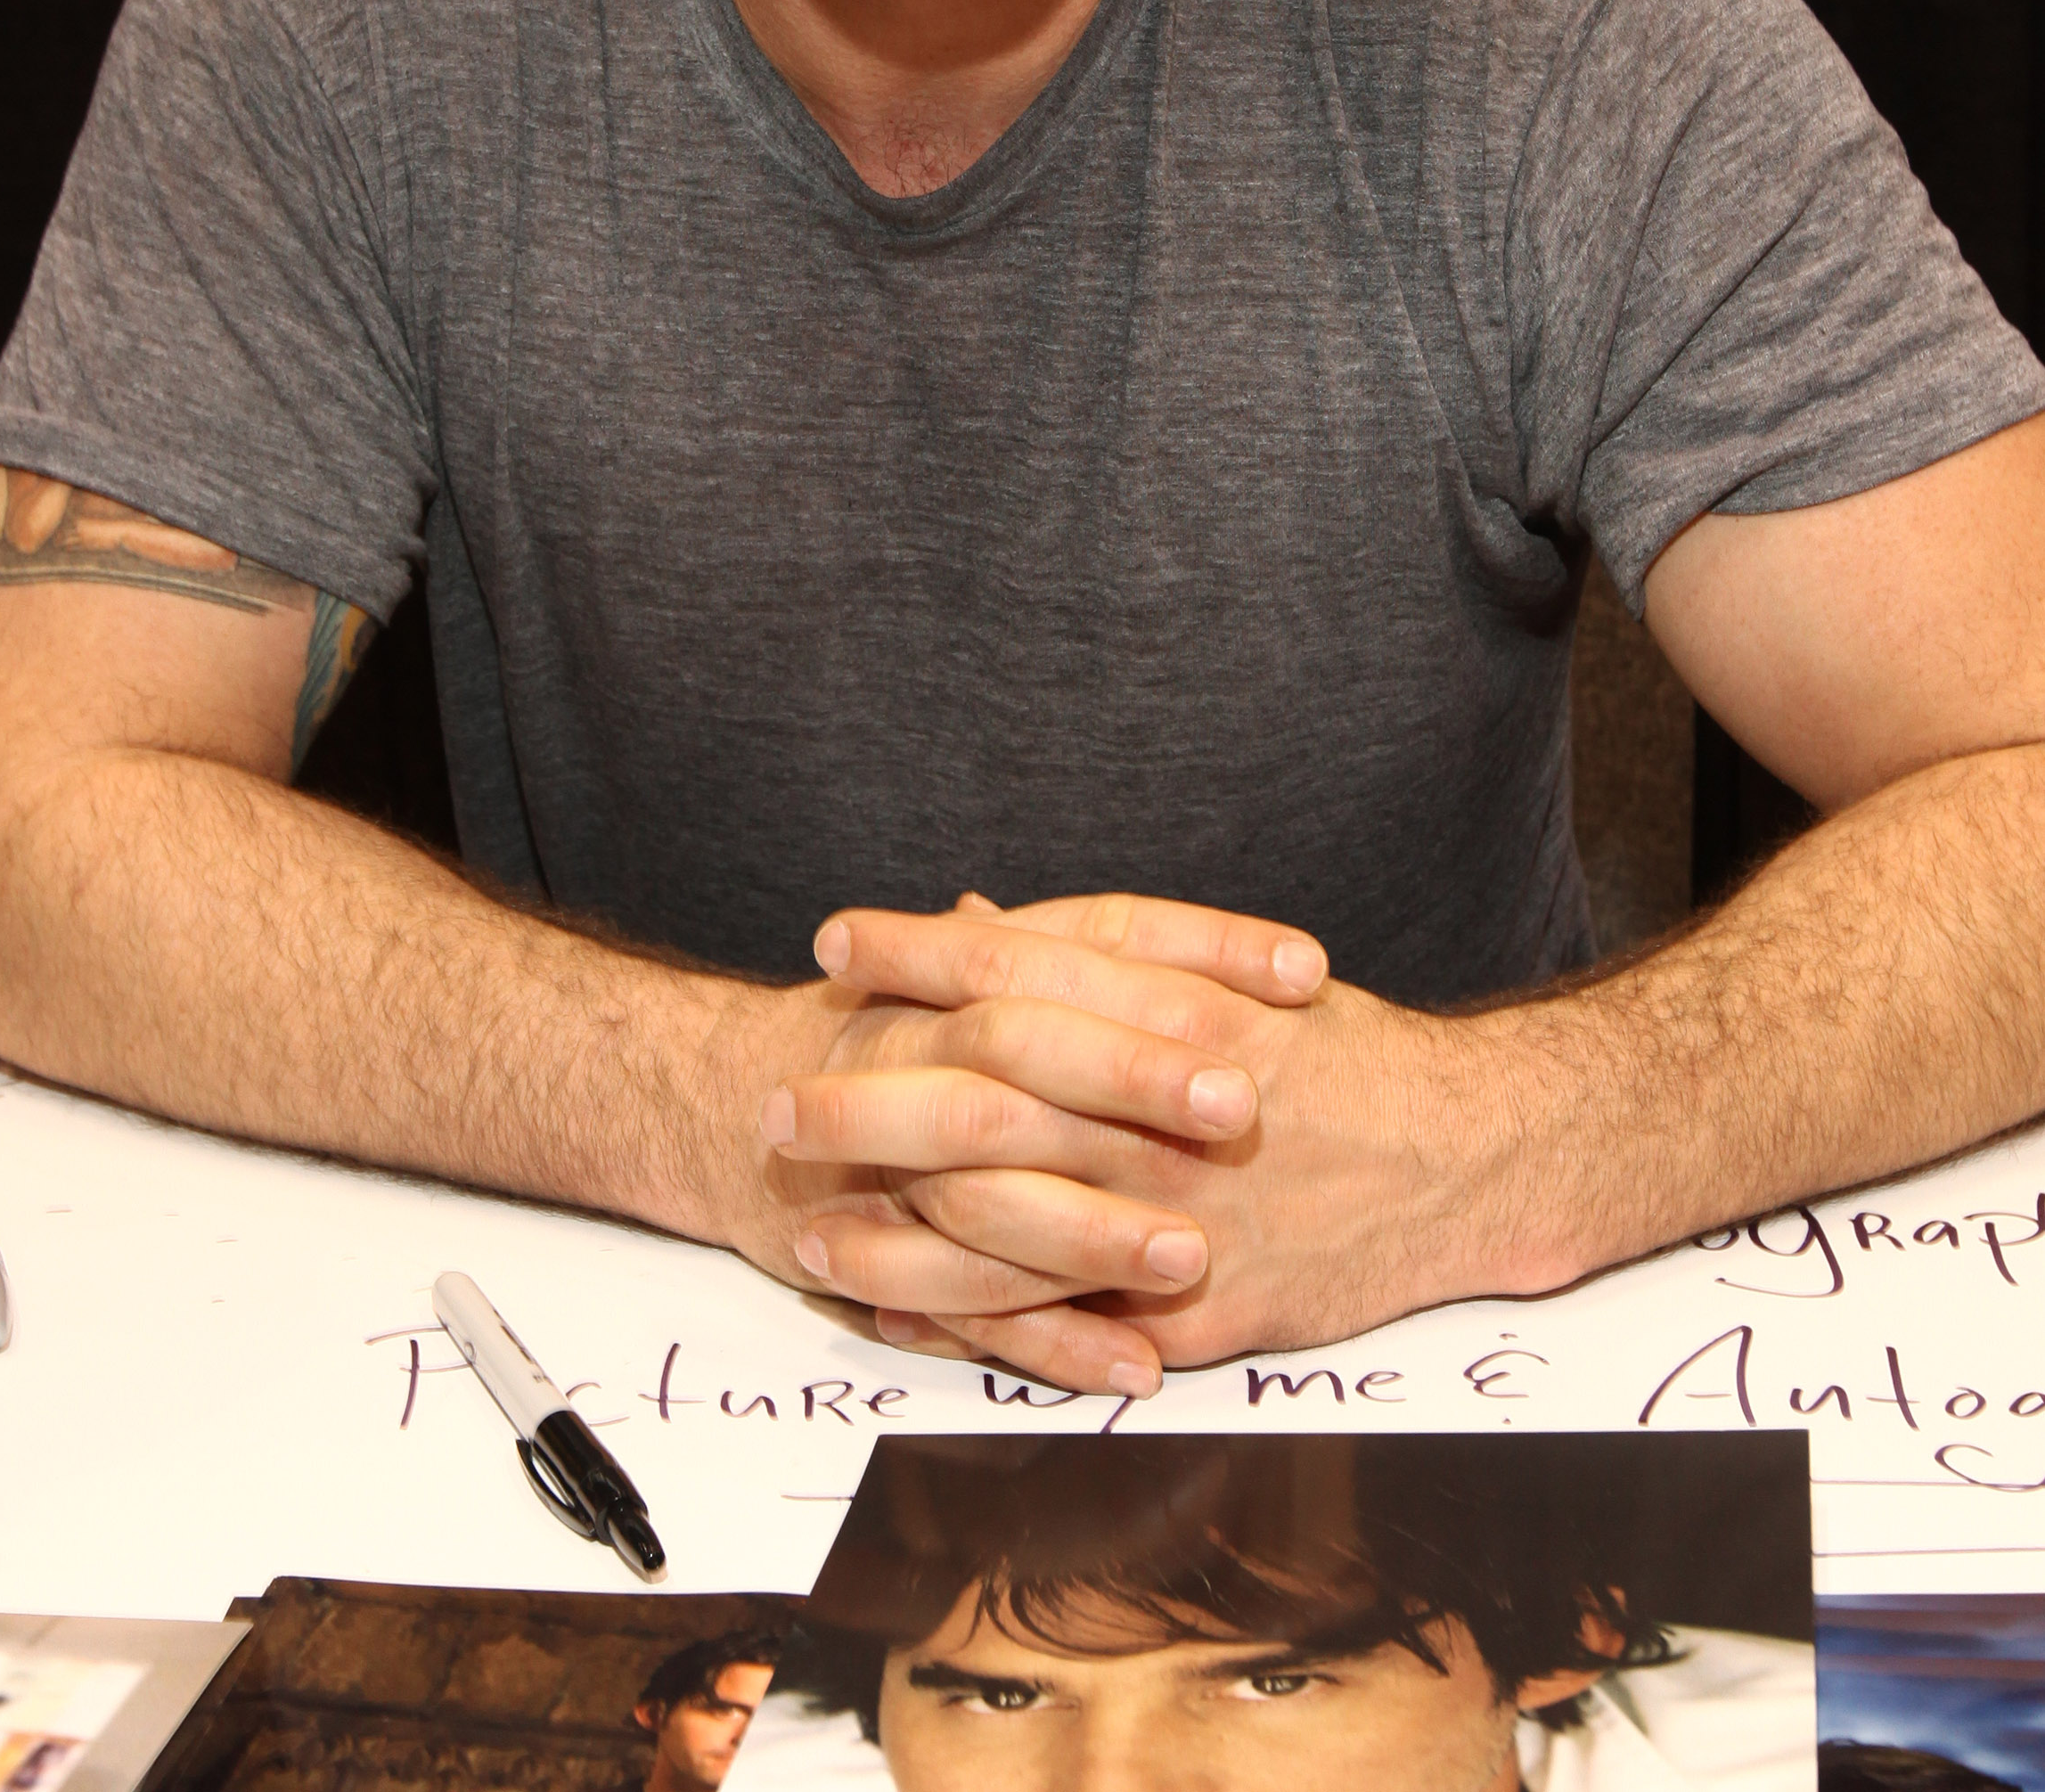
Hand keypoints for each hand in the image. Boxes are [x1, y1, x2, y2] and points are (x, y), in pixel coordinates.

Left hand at [761, 896, 1534, 1393]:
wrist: (1467, 1158)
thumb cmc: (1342, 1056)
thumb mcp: (1230, 972)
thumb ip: (1102, 948)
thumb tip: (971, 917)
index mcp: (1175, 1009)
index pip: (1020, 967)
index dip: (918, 953)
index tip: (834, 941)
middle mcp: (1166, 1109)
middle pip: (987, 1099)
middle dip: (867, 1100)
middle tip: (774, 1098)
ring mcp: (1181, 1214)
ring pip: (1007, 1228)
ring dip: (894, 1229)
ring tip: (803, 1222)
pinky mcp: (1201, 1306)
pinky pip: (1065, 1323)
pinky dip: (973, 1323)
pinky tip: (901, 1312)